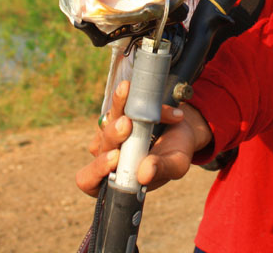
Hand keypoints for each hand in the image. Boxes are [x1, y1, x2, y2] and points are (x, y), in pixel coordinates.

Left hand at [74, 80, 211, 195]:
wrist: (182, 128)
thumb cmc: (177, 152)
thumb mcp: (176, 164)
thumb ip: (161, 170)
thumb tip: (144, 174)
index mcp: (117, 179)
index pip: (89, 181)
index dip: (97, 170)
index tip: (115, 157)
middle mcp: (108, 158)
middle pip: (101, 147)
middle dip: (113, 134)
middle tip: (127, 123)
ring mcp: (109, 135)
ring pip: (107, 121)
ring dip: (117, 106)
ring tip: (126, 91)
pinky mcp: (116, 114)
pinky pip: (117, 105)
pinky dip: (131, 99)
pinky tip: (143, 94)